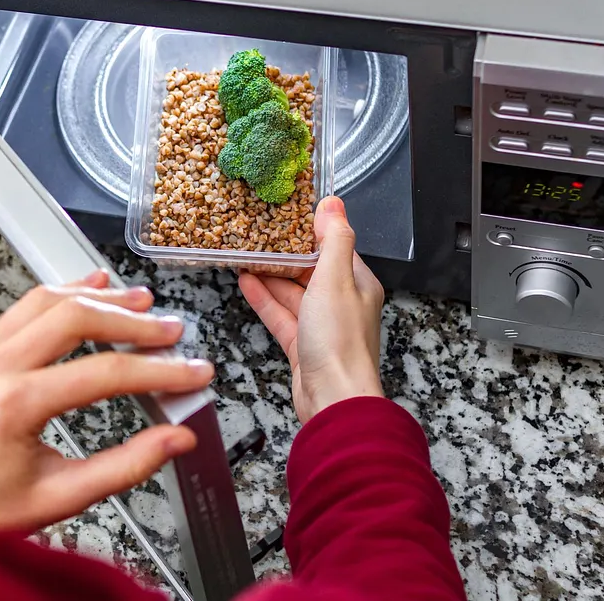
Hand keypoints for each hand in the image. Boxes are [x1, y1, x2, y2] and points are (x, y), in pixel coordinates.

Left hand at [0, 270, 213, 533]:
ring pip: (48, 300)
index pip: (104, 373)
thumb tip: (174, 440)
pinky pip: (23, 307)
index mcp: (13, 405)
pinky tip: (89, 288)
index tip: (190, 372)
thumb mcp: (59, 497)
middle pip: (77, 319)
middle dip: (133, 321)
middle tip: (171, 332)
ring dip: (99, 297)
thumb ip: (125, 467)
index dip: (158, 371)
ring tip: (140, 302)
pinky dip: (62, 294)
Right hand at [238, 196, 384, 422]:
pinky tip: (246, 283)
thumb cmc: (340, 342)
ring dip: (270, 274)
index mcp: (358, 284)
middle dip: (284, 253)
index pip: (334, 247)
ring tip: (245, 253)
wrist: (333, 399)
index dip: (311, 230)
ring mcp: (321, 325)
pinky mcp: (303, 345)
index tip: (287, 213)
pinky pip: (281, 315)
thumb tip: (333, 203)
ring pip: (293, 292)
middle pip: (310, 270)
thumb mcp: (335, 279)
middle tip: (257, 232)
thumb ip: (333, 240)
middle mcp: (342, 303)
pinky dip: (264, 299)